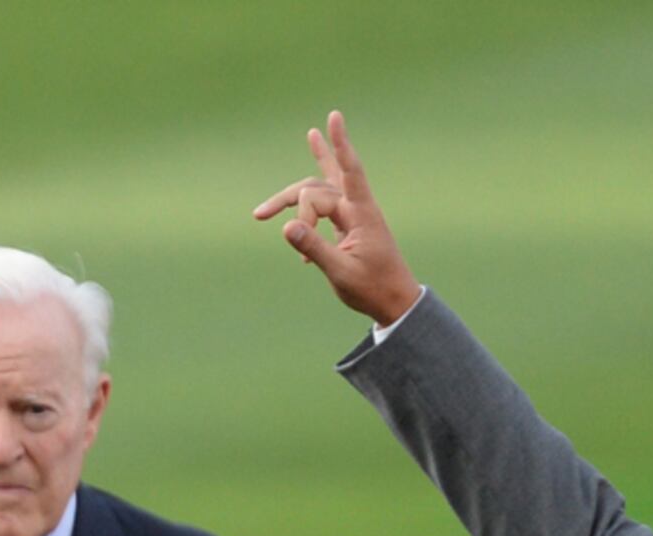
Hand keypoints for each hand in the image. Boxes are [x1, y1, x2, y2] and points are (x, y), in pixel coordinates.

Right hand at [254, 111, 422, 326]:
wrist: (394, 301)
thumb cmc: (372, 288)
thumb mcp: (340, 272)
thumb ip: (314, 247)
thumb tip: (287, 226)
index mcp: (361, 213)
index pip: (347, 171)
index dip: (338, 145)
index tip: (333, 116)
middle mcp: (357, 208)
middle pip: (316, 187)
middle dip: (287, 199)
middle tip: (258, 215)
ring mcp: (352, 216)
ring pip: (317, 195)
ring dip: (291, 203)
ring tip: (262, 212)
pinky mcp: (347, 226)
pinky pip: (323, 208)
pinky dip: (306, 217)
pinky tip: (296, 235)